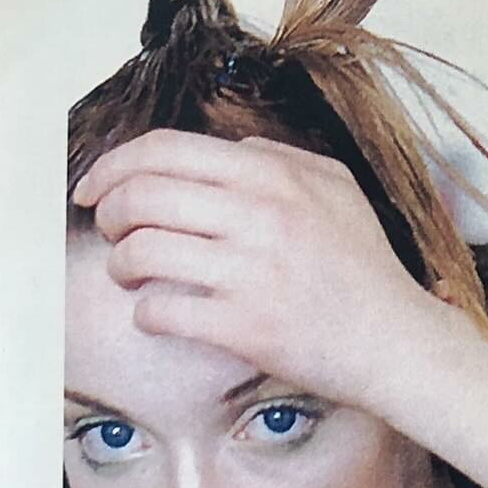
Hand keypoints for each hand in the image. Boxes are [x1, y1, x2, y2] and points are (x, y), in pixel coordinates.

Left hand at [73, 129, 431, 409]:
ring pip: (140, 253)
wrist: (392, 338)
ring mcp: (250, 272)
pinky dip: (146, 313)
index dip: (113, 164)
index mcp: (275, 175)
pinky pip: (158, 312)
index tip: (95, 187)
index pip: (166, 149)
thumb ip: (278, 158)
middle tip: (114, 229)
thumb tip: (222, 153)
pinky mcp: (242, 327)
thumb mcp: (335, 186)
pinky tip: (162, 313)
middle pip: (140, 196)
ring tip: (134, 274)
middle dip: (109, 213)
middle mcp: (260, 215)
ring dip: (121, 264)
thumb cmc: (363, 265)